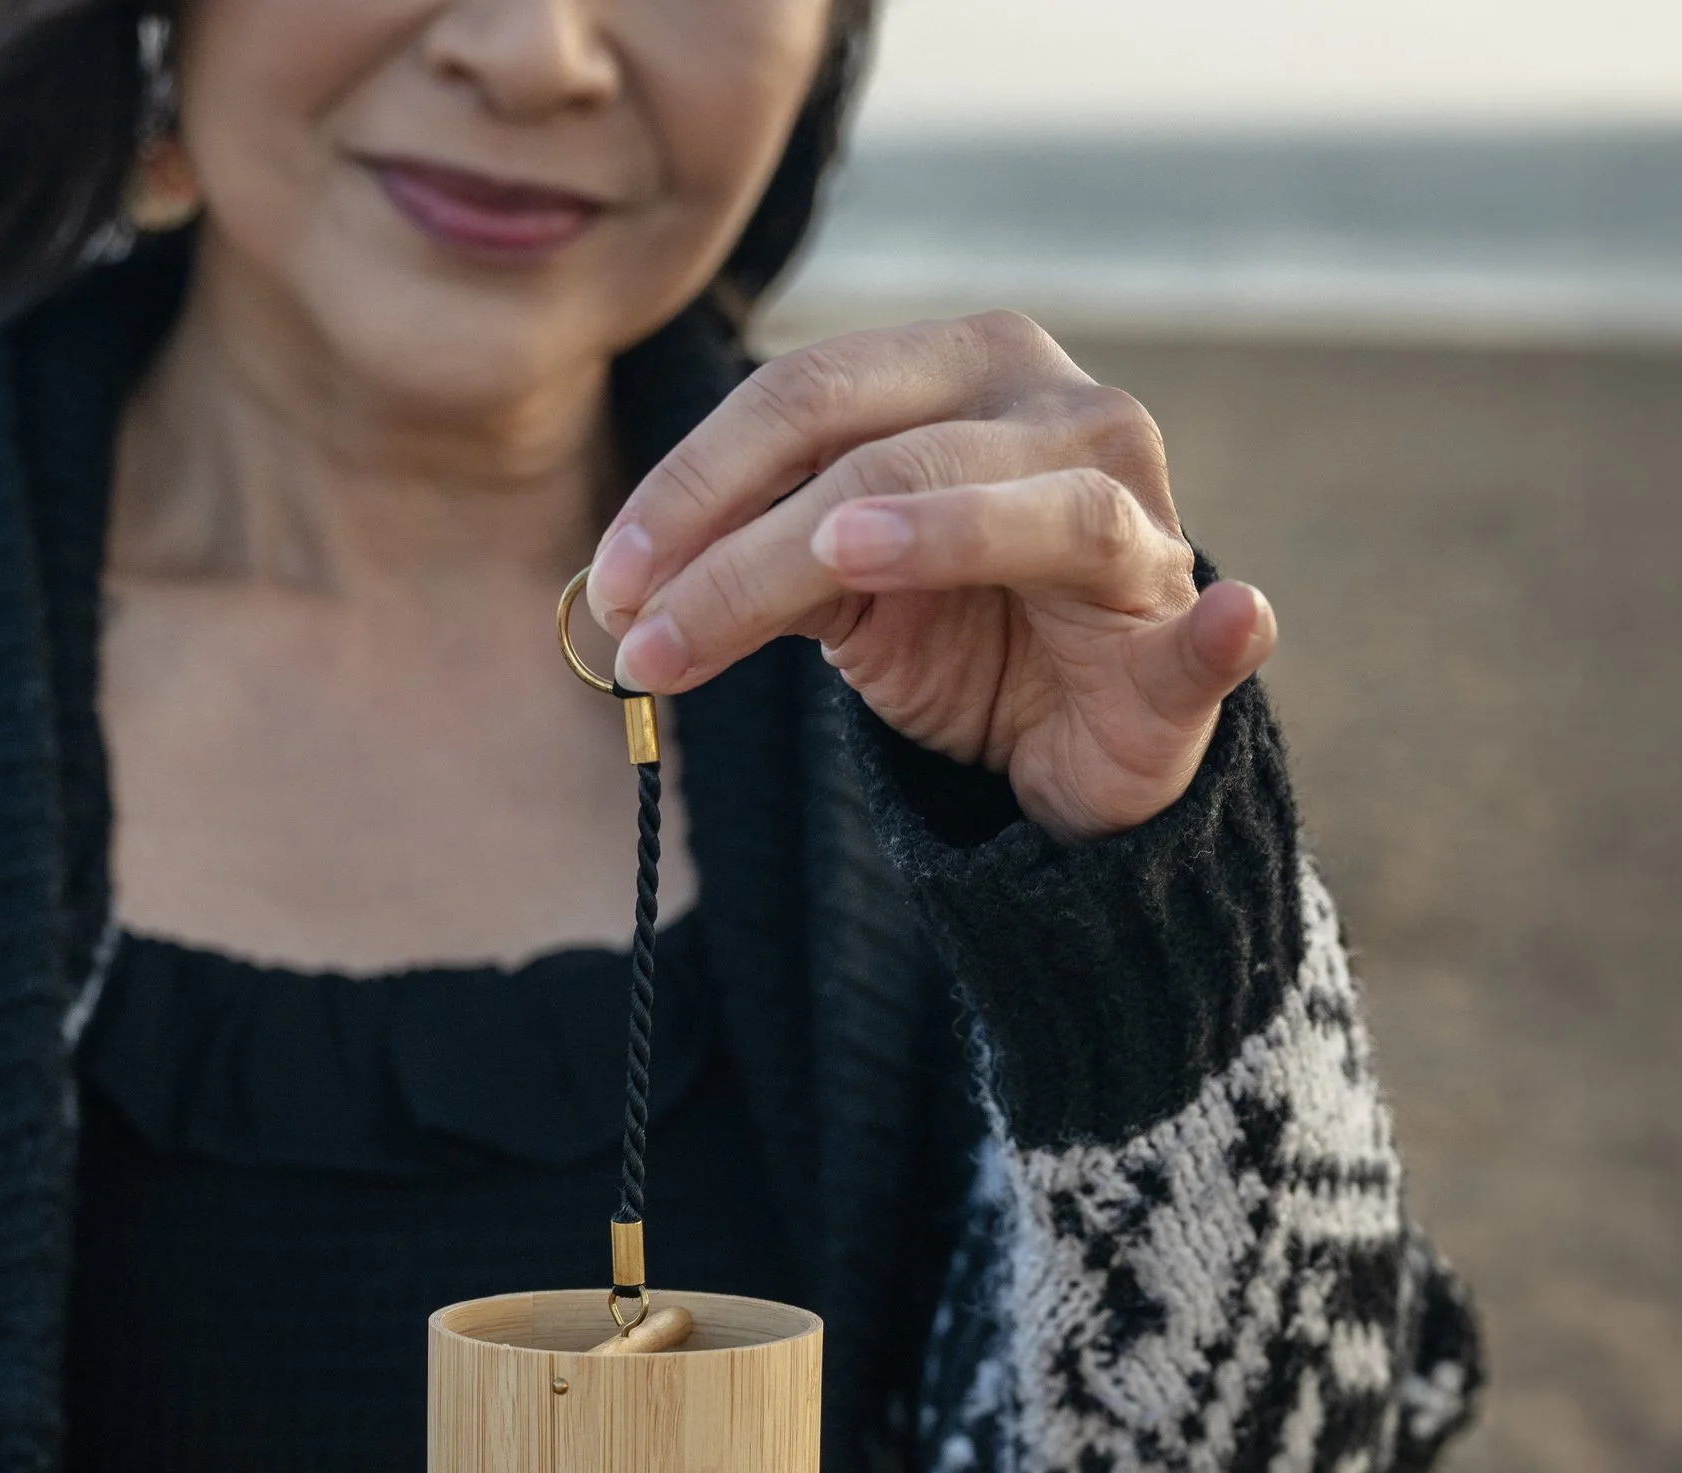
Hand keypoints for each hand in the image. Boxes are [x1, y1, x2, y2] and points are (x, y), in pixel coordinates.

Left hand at [584, 314, 1275, 843]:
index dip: (695, 485)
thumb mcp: (835, 593)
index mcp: (961, 372)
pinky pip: (1203, 625)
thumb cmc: (954, 633)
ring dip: (933, 532)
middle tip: (647, 630)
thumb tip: (624, 592)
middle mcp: (1056, 411)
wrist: (1069, 736)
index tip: (608, 585)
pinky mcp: (1180, 629)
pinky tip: (1228, 618)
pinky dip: (1220, 628)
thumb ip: (755, 564)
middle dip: (749, 543)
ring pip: (1023, 513)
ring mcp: (1135, 512)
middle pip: (884, 451)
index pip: (807, 396)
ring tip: (839, 555)